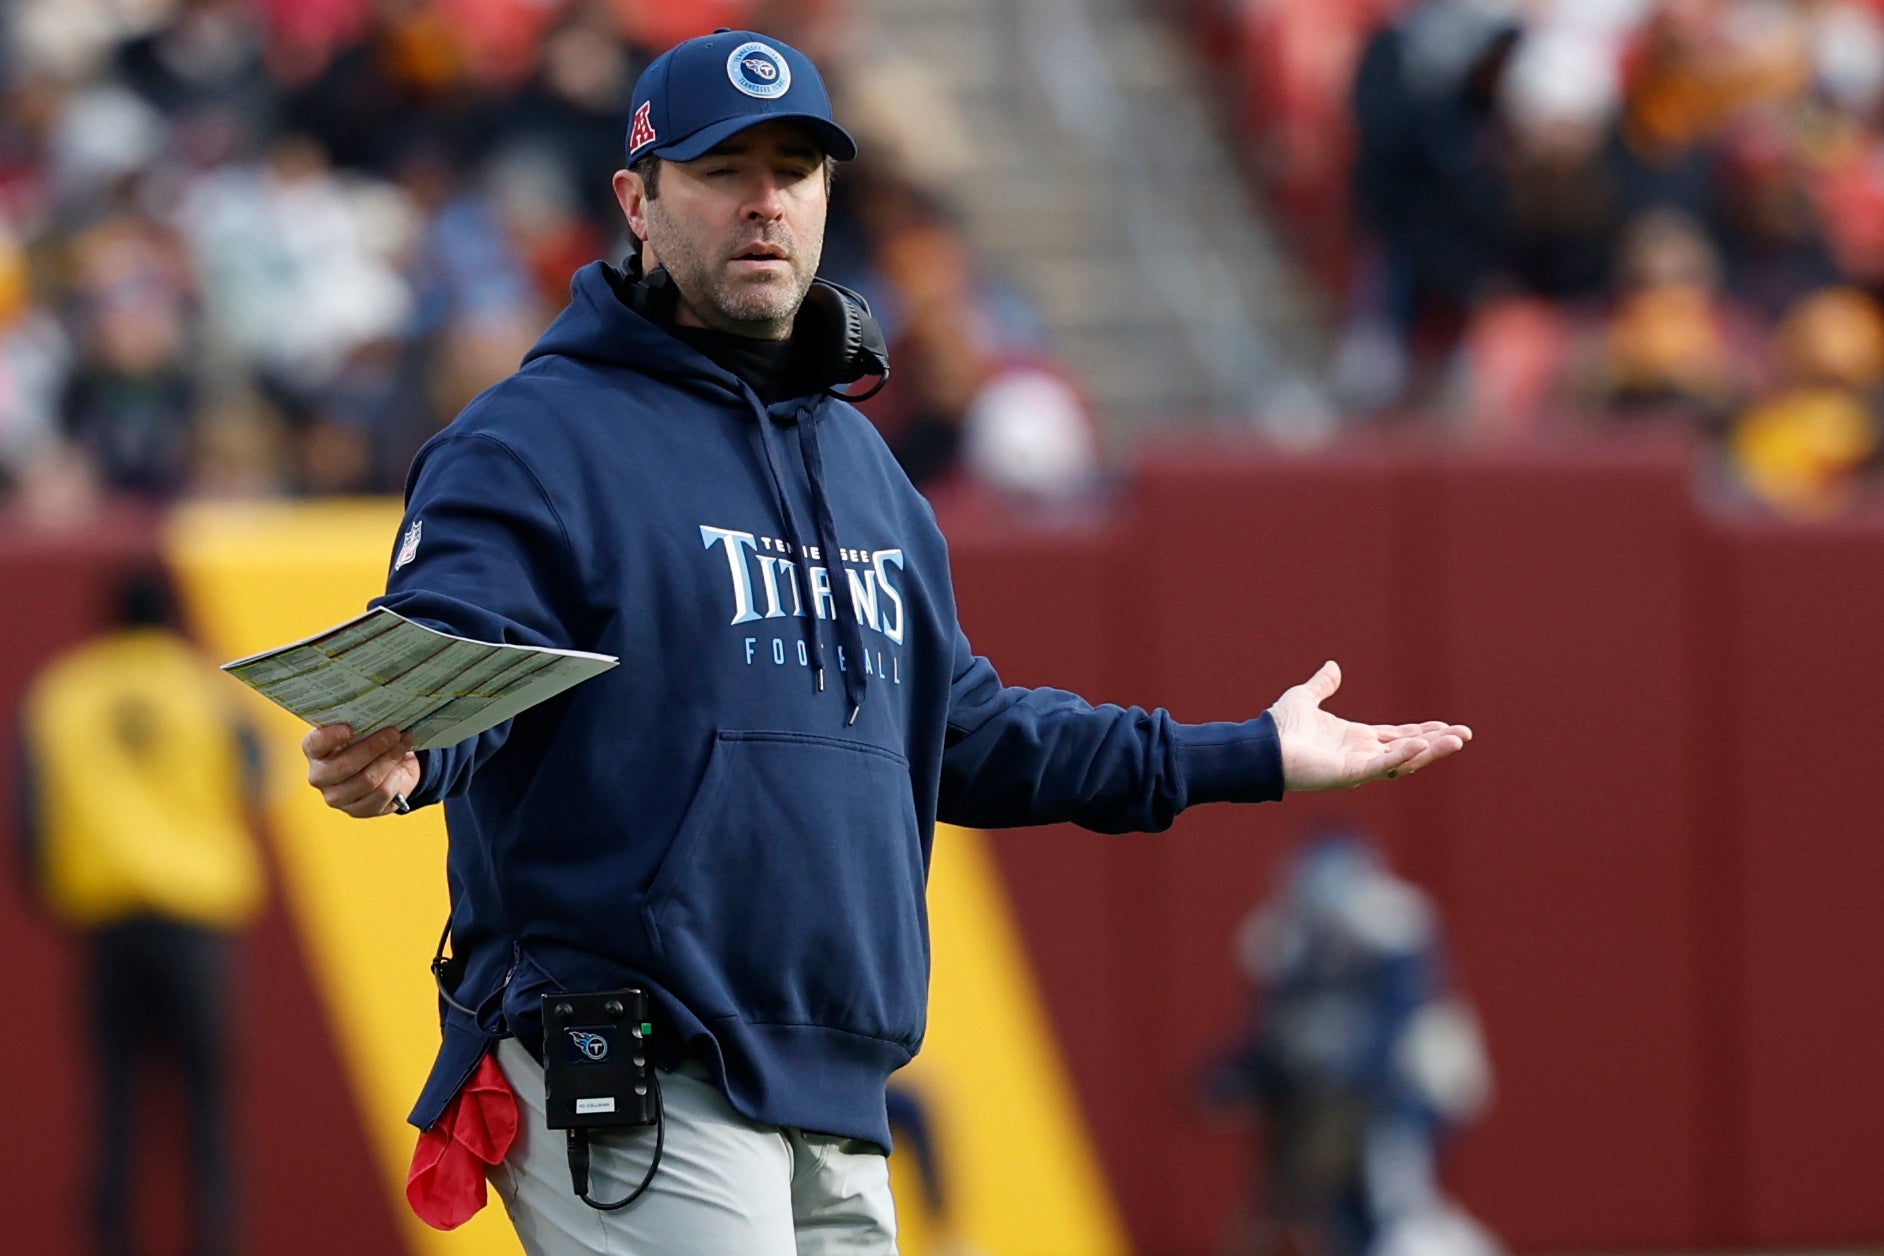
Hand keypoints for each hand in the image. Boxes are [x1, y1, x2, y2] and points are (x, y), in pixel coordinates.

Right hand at [303, 723, 420, 817]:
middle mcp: (320, 776)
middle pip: (345, 765)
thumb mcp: (364, 731)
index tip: (349, 728)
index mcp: (316, 751)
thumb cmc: (369, 743)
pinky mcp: (357, 811)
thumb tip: (382, 716)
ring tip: (402, 744)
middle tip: (394, 732)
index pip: (314, 745)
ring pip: (366, 780)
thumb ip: (364, 724)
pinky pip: (380, 795)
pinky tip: (400, 770)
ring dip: (389, 760)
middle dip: (373, 747)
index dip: (330, 737)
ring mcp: (337, 797)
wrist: (387, 768)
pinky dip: (394, 780)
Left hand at [1269, 660, 1470, 791]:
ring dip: (1431, 751)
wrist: (1261, 746)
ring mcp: (1357, 766)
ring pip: (1403, 760)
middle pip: (1408, 749)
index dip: (1422, 732)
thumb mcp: (1305, 698)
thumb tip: (1333, 666)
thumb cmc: (1279, 728)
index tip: (1447, 725)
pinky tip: (1422, 746)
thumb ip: (1322, 685)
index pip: (1397, 736)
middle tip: (1465, 735)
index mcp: (1355, 738)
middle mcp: (1361, 754)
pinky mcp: (1349, 774)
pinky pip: (1381, 766)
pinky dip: (1402, 756)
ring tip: (1458, 741)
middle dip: (1437, 743)